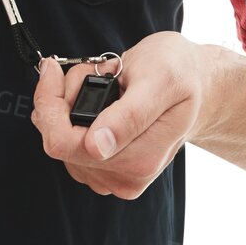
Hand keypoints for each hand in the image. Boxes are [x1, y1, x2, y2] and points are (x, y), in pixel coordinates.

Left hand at [30, 32, 213, 197]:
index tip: (53, 68)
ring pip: (59, 138)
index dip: (49, 103)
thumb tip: (97, 146)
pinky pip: (67, 140)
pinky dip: (72, 110)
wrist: (196, 85)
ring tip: (104, 81)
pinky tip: (100, 95)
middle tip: (94, 71)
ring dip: (68, 102)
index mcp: (138, 160)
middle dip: (62, 97)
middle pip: (56, 139)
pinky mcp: (104, 166)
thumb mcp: (160, 81)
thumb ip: (130, 116)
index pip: (62, 142)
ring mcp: (113, 174)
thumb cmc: (180, 75)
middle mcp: (124, 175)